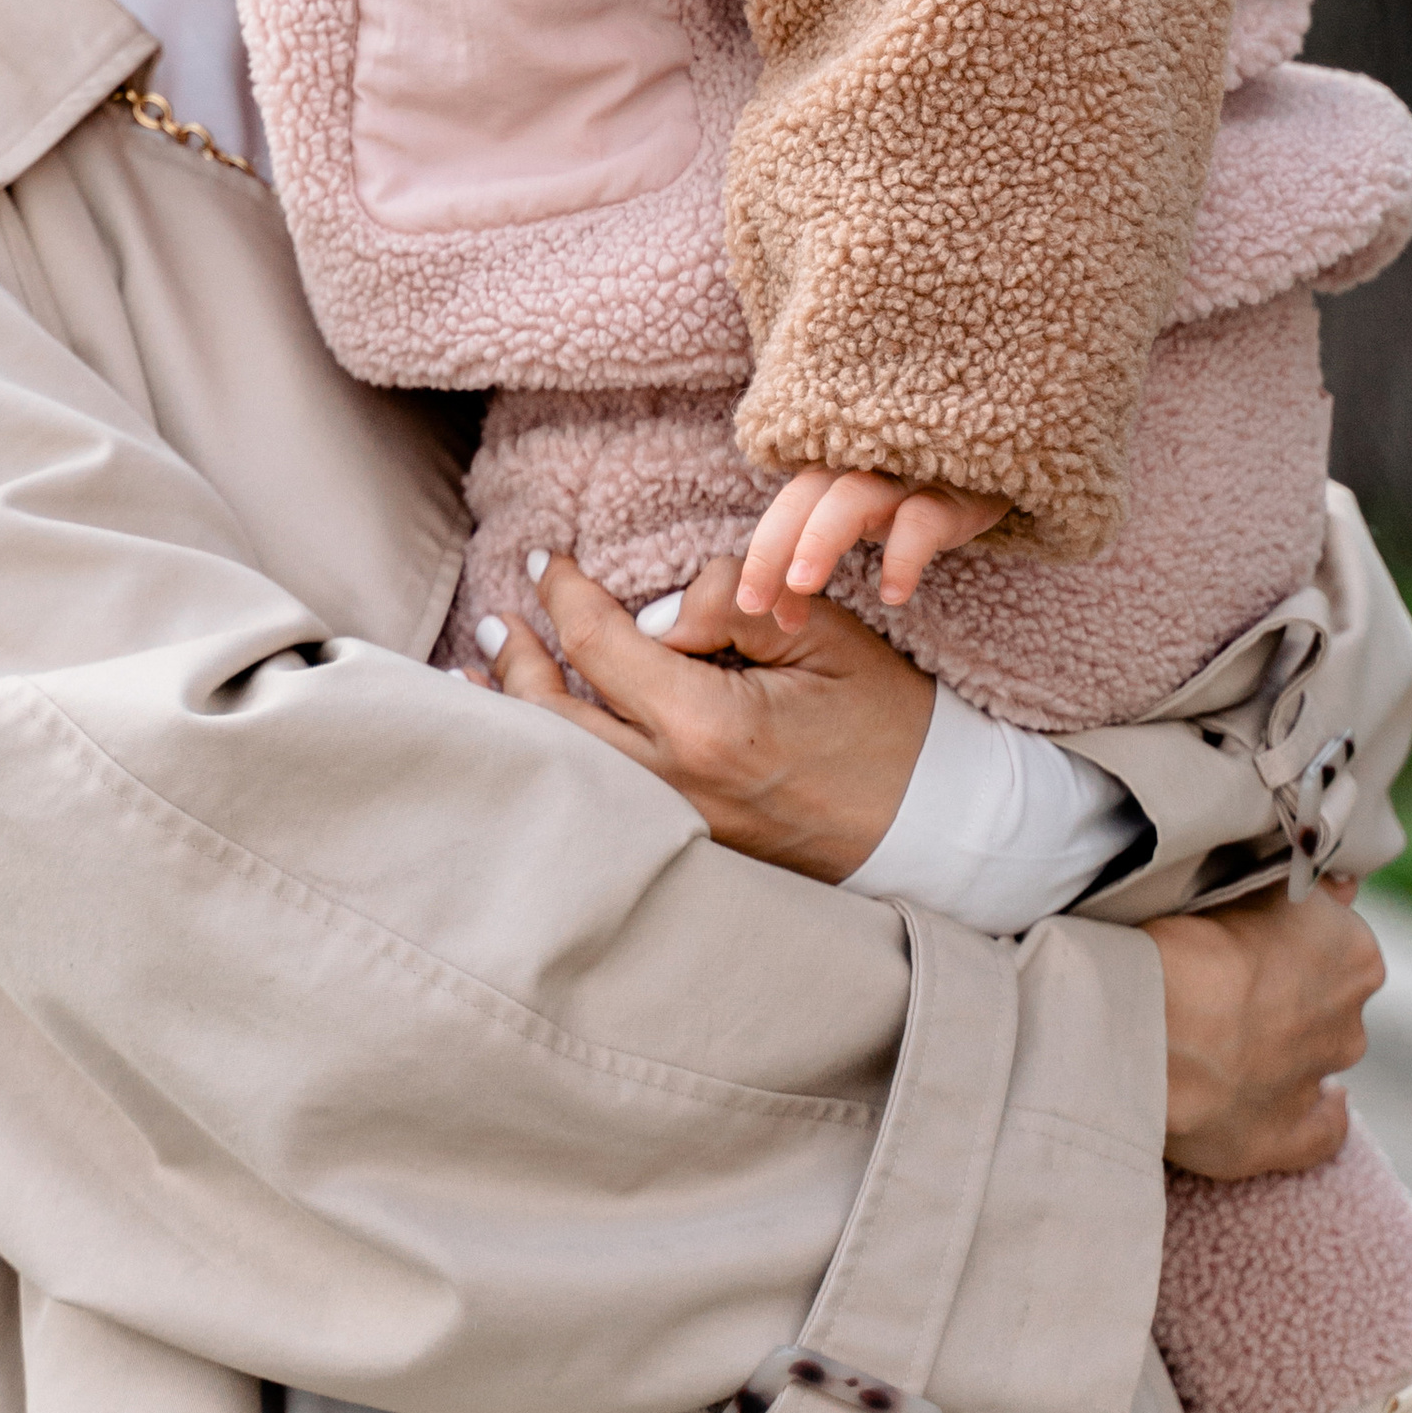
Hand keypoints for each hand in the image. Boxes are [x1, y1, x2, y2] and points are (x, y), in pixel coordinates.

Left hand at [479, 551, 934, 881]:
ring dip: (516, 718)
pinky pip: (596, 802)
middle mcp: (675, 786)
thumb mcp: (820, 634)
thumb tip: (653, 608)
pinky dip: (555, 763)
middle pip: (554, 719)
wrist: (934, 826)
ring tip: (477, 679)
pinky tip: (535, 744)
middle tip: (495, 618)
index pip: (599, 646)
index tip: (547, 560)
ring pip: (564, 770)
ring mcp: (676, 830)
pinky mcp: (687, 852)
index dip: (564, 594)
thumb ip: (731, 602)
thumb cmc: (885, 721)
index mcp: (706, 725)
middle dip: (516, 661)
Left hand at [740, 465, 1010, 617]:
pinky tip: (893, 594)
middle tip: (752, 604)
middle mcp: (862, 465)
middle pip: (804, 497)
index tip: (750, 607)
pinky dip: (902, 555)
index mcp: (833, 472)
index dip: (761, 555)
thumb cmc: (911, 498)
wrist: (997, 465)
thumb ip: (813, 563)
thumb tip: (775, 616)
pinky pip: (922, 520)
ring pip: (852, 497)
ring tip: (802, 585)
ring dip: (820, 539)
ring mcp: (908, 475)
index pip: (784, 510)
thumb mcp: (860, 524)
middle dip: (772, 547)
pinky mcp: (956, 493)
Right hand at [1153, 883, 1380, 1177]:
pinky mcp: (1284, 1140)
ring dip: (1286, 1046)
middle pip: (1326, 1000)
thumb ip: (1299, 887)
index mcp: (1353, 954)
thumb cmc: (1190, 937)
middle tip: (1228, 980)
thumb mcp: (1246, 882)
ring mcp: (1316, 1084)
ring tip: (1226, 1034)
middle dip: (1291, 992)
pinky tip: (1302, 1101)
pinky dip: (1316, 1117)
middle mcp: (1349, 1022)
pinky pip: (1319, 1133)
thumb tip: (1339, 884)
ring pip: (1315, 1058)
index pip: (1333, 932)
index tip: (1252, 929)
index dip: (1291, 932)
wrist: (1151, 1024)